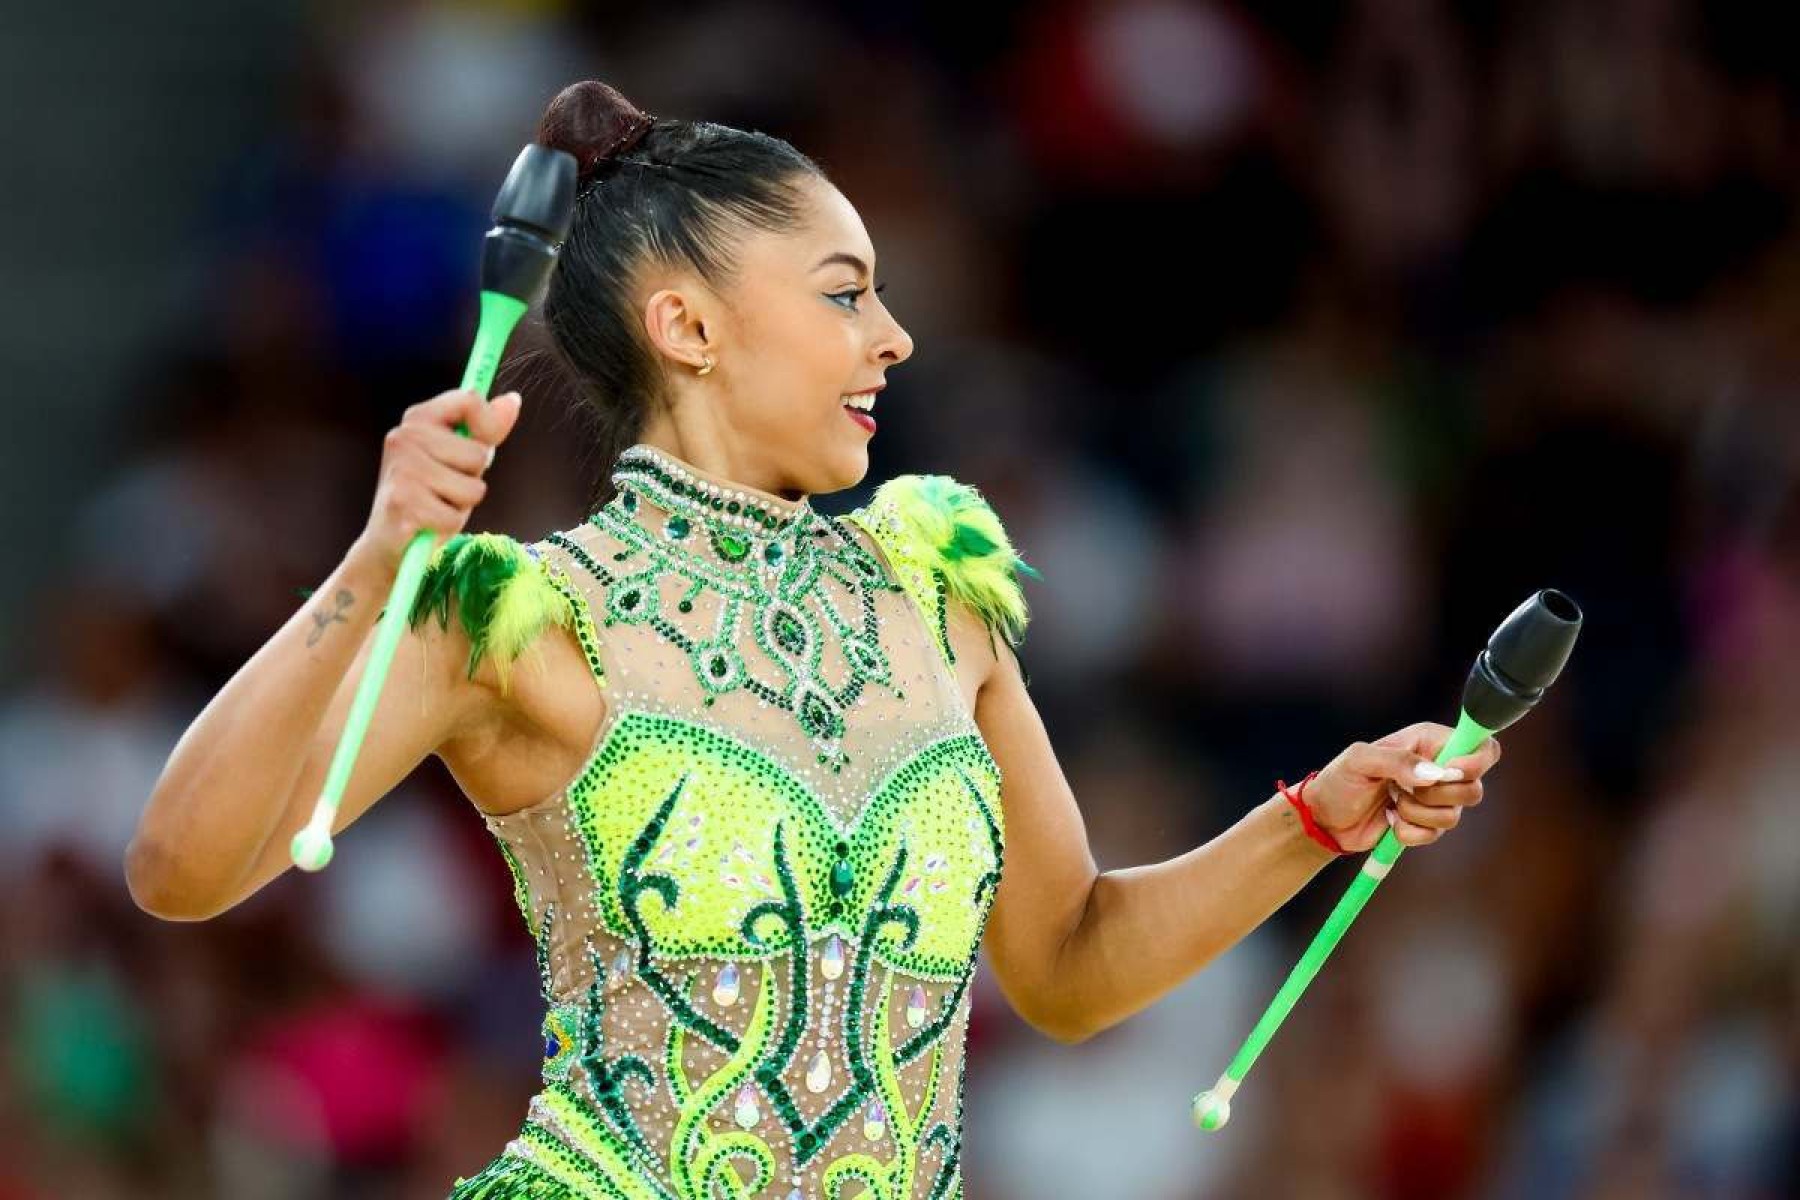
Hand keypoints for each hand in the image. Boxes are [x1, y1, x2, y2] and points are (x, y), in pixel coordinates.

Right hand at [350, 388, 522, 576]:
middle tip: (446, 488)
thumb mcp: (461, 458)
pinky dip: (448, 525)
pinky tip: (427, 522)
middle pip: (478, 453)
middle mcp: (404, 437)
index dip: (490, 425)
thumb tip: (512, 400)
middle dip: (473, 478)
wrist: (389, 540)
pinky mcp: (402, 503)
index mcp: (418, 418)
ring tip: (437, 504)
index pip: (469, 401)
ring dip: (461, 504)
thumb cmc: (432, 495)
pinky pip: (455, 516)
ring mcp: (401, 469)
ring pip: (472, 488)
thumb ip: (485, 430)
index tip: (486, 444)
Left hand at [1302, 722, 1502, 851]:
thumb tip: (1434, 773)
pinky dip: (1409, 832)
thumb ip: (1397, 761)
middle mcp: (1439, 768)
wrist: (1326, 817)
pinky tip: (1390, 819)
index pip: (1480, 745)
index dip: (1475, 762)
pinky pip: (1435, 835)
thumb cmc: (1339, 780)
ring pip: (1454, 816)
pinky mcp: (1427, 824)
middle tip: (1403, 789)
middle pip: (1473, 788)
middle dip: (1436, 795)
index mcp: (1428, 741)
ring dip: (1416, 814)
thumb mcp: (1359, 760)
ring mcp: (1435, 798)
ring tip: (1391, 803)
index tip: (1449, 773)